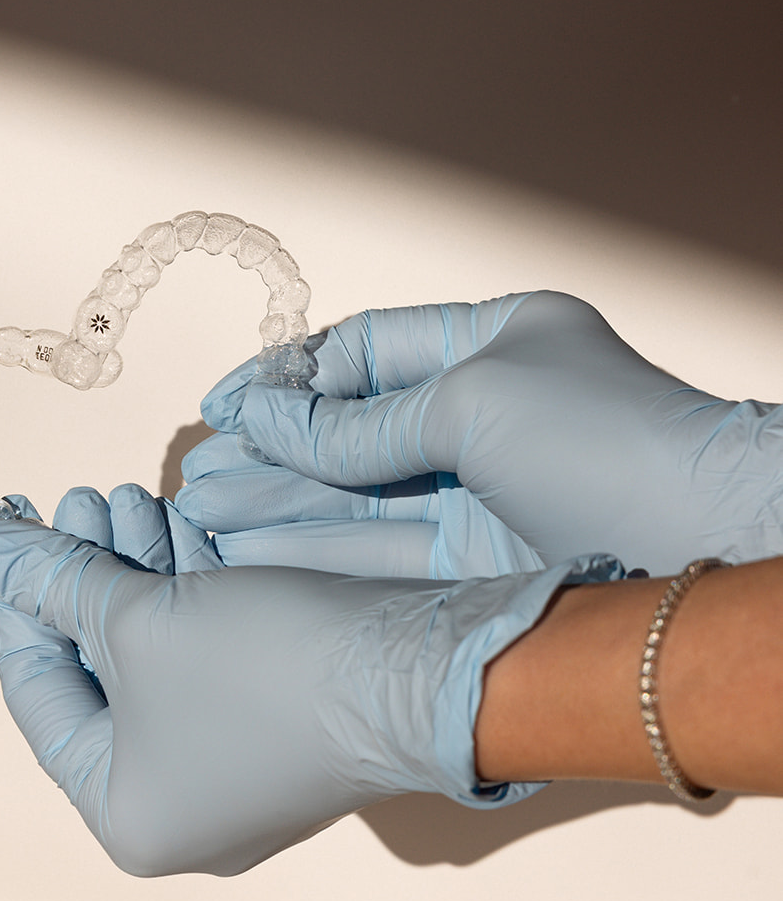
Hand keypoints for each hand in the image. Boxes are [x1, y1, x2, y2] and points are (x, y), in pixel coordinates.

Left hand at [0, 493, 620, 875]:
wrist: (417, 674)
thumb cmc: (266, 669)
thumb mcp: (139, 617)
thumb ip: (52, 578)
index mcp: (124, 815)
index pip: (38, 695)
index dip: (17, 604)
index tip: (11, 534)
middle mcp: (178, 807)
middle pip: (101, 672)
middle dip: (86, 576)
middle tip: (80, 498)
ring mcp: (235, 770)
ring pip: (158, 657)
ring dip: (137, 573)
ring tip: (124, 499)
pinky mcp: (281, 724)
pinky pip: (208, 655)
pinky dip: (188, 594)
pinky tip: (178, 527)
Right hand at [180, 292, 782, 577]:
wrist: (702, 538)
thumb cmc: (606, 439)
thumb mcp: (472, 403)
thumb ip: (361, 423)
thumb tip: (263, 420)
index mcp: (494, 341)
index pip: (367, 351)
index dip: (291, 378)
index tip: (224, 406)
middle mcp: (485, 413)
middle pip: (353, 432)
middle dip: (272, 455)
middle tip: (197, 478)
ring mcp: (484, 489)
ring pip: (360, 499)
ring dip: (282, 509)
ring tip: (201, 520)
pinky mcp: (482, 559)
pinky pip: (383, 551)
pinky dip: (320, 554)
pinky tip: (256, 556)